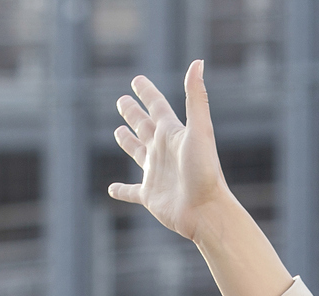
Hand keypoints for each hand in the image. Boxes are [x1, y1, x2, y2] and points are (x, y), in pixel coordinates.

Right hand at [108, 61, 233, 243]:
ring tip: (118, 132)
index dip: (147, 92)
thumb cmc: (206, 171)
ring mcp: (156, 174)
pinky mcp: (150, 196)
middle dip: (133, 113)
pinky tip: (111, 189)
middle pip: (145, 126)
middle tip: (122, 101)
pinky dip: (121, 190)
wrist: (208, 211)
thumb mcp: (200, 130)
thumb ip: (196, 97)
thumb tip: (197, 61)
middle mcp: (164, 151)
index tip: (137, 80)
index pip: (157, 107)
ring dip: (128, 142)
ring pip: (137, 153)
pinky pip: (131, 191)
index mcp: (173, 134)